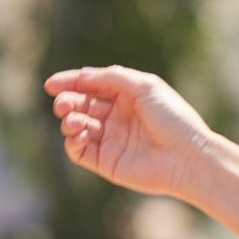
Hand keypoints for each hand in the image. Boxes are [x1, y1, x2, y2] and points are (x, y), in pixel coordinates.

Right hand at [45, 65, 215, 199]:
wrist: (187, 157)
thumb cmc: (172, 119)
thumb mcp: (145, 86)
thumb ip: (112, 77)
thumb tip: (81, 76)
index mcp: (126, 96)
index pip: (91, 85)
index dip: (70, 83)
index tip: (51, 84)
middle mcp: (116, 117)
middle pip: (80, 104)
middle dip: (67, 101)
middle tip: (63, 104)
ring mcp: (111, 140)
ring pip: (76, 126)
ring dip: (69, 121)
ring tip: (75, 121)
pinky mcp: (106, 162)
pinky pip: (79, 150)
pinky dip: (72, 141)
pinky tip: (77, 135)